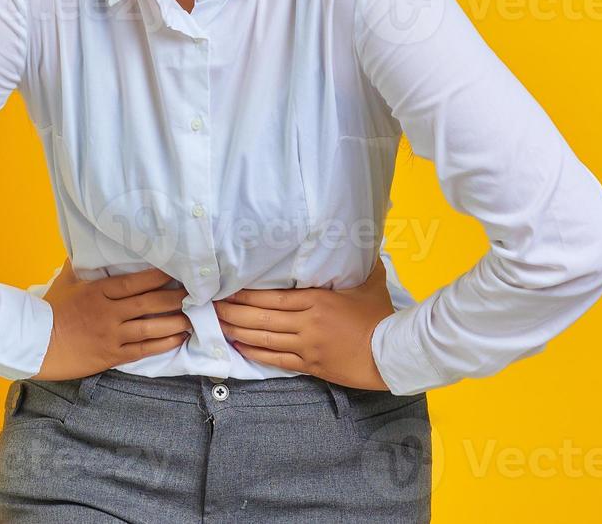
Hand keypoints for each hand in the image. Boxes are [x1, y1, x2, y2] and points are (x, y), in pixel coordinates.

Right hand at [35, 260, 191, 380]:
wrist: (36, 345)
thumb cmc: (50, 310)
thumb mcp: (65, 282)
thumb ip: (81, 264)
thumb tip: (88, 244)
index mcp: (99, 291)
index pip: (136, 281)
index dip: (160, 276)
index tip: (179, 271)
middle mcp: (109, 312)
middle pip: (150, 303)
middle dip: (176, 298)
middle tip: (197, 293)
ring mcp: (111, 334)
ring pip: (151, 327)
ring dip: (176, 321)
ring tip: (193, 317)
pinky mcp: (112, 355)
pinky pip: (144, 349)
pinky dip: (163, 343)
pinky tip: (178, 337)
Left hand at [213, 257, 395, 389]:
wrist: (390, 353)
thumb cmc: (380, 315)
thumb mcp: (368, 281)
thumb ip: (354, 260)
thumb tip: (352, 236)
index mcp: (317, 299)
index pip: (272, 295)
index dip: (246, 293)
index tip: (227, 287)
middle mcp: (307, 322)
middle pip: (261, 316)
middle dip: (232, 310)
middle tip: (211, 305)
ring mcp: (306, 346)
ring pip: (263, 338)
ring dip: (237, 330)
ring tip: (217, 324)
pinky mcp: (309, 365)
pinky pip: (275, 360)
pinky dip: (254, 352)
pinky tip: (238, 346)